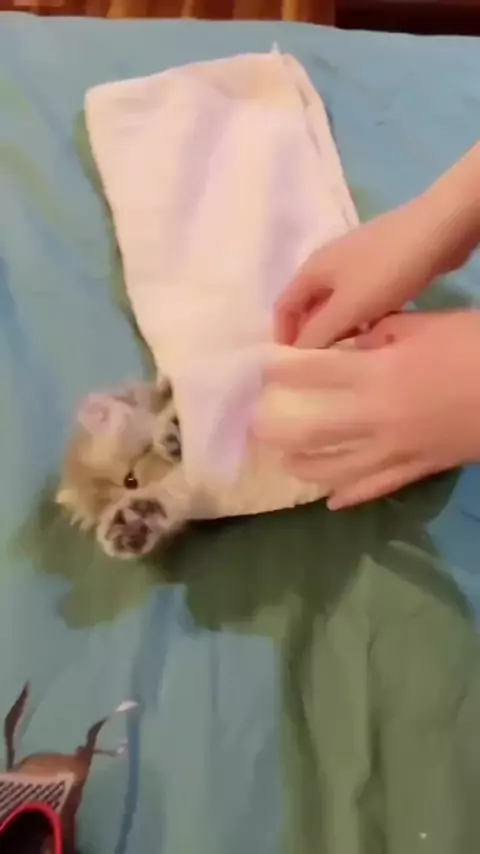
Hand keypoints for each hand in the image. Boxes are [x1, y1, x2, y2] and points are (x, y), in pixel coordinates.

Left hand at [255, 311, 479, 508]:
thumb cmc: (475, 347)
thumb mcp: (428, 325)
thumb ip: (384, 332)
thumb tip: (354, 341)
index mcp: (378, 374)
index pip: (317, 373)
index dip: (285, 371)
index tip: (260, 371)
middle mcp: (377, 417)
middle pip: (315, 430)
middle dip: (280, 430)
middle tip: (254, 429)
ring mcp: (397, 450)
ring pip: (339, 467)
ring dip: (307, 467)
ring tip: (284, 465)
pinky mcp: (419, 469)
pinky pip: (378, 487)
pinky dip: (353, 495)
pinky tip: (332, 502)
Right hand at [275, 145, 479, 348]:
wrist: (439, 230)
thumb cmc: (386, 269)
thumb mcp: (348, 307)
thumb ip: (318, 333)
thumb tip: (296, 353)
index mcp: (311, 269)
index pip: (283, 306)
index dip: (283, 335)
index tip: (294, 363)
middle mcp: (328, 264)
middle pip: (309, 306)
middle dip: (313, 335)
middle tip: (323, 365)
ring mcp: (355, 264)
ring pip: (337, 305)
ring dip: (339, 329)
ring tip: (350, 355)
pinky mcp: (380, 266)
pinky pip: (361, 299)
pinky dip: (361, 318)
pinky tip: (376, 334)